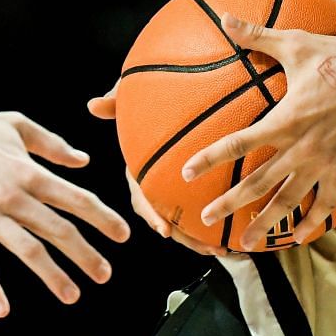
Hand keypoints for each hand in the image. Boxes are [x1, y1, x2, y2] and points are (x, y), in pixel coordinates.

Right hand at [0, 107, 130, 317]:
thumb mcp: (16, 125)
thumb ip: (52, 144)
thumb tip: (84, 162)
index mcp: (28, 170)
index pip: (76, 199)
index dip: (103, 219)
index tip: (123, 236)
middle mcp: (11, 194)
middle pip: (58, 230)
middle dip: (86, 254)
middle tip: (105, 274)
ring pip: (28, 250)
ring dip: (53, 275)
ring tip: (72, 294)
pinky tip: (3, 310)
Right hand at [88, 84, 238, 257]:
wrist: (169, 84)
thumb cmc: (146, 94)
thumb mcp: (131, 94)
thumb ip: (117, 100)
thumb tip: (93, 104)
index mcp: (137, 168)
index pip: (140, 196)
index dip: (151, 214)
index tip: (164, 230)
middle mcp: (155, 182)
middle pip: (168, 218)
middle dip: (186, 237)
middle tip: (208, 249)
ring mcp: (175, 186)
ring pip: (188, 219)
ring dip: (205, 237)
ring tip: (230, 250)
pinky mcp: (196, 184)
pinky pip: (206, 204)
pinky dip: (221, 219)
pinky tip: (241, 231)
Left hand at [180, 18, 335, 251]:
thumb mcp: (294, 45)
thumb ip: (256, 36)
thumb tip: (224, 19)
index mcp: (284, 120)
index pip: (238, 143)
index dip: (210, 158)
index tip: (187, 172)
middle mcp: (299, 148)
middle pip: (257, 183)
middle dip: (230, 204)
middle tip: (207, 219)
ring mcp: (322, 164)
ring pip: (288, 201)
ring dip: (266, 223)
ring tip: (246, 243)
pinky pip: (325, 203)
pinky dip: (311, 222)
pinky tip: (298, 237)